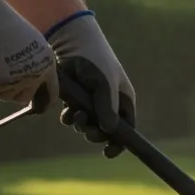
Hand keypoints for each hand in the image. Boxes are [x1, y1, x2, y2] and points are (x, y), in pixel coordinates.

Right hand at [0, 0, 57, 106]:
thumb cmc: (5, 26)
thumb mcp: (32, 43)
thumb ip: (36, 62)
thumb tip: (32, 78)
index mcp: (48, 65)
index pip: (52, 93)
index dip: (44, 100)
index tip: (39, 106)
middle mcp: (36, 76)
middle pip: (26, 98)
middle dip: (16, 93)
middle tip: (5, 81)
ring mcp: (18, 81)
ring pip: (7, 97)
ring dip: (0, 88)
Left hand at [47, 12, 134, 157]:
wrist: (70, 42)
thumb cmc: (96, 61)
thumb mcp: (105, 84)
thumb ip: (107, 107)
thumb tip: (109, 130)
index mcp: (123, 102)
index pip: (127, 130)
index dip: (120, 143)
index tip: (109, 152)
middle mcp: (109, 105)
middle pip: (106, 132)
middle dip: (95, 134)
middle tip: (87, 131)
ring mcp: (91, 103)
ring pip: (88, 126)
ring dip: (81, 125)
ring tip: (75, 116)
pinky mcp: (75, 100)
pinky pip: (73, 117)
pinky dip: (70, 118)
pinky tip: (67, 112)